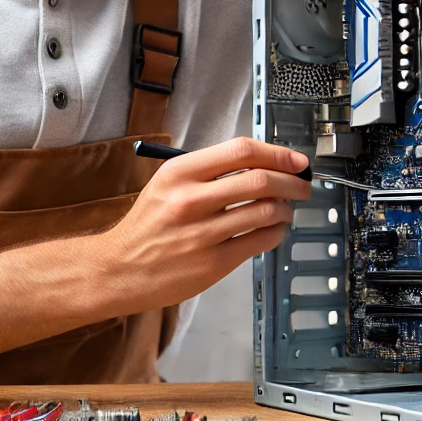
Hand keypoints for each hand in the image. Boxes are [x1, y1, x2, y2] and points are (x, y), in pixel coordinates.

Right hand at [102, 137, 311, 311]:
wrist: (119, 269)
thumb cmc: (149, 225)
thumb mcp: (168, 183)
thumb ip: (210, 170)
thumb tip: (265, 162)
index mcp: (180, 172)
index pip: (241, 151)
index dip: (277, 153)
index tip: (295, 160)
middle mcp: (191, 199)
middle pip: (261, 180)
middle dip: (293, 181)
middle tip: (302, 185)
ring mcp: (203, 233)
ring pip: (266, 211)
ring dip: (286, 208)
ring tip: (285, 209)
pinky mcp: (213, 263)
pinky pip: (261, 241)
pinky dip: (277, 232)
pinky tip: (273, 229)